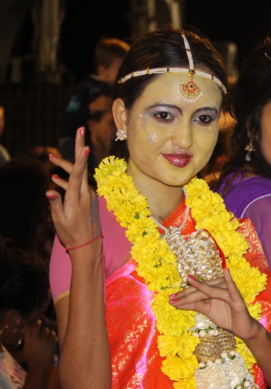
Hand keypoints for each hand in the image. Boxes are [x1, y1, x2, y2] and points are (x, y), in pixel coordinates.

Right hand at [23, 319, 56, 371]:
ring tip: (45, 332)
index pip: (27, 328)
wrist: (39, 366)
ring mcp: (44, 341)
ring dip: (46, 330)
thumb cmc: (32, 359)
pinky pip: (52, 335)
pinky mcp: (51, 344)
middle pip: (36, 326)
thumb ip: (29, 341)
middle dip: (38, 322)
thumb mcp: (26, 350)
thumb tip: (29, 334)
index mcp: (28, 341)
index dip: (29, 325)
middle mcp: (35, 339)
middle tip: (39, 321)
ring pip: (45, 330)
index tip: (31, 323)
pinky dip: (52, 334)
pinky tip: (51, 335)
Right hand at [46, 127, 101, 249]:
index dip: (81, 158)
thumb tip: (49, 190)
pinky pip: (77, 185)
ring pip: (77, 176)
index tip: (85, 145)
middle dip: (79, 147)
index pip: (79, 173)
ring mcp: (88, 195)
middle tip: (81, 129)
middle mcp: (86, 193)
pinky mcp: (88, 199)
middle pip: (81, 166)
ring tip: (50, 158)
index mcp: (78, 197)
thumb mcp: (59, 220)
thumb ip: (55, 203)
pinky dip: (66, 181)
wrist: (88, 245)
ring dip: (65, 167)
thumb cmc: (71, 233)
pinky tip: (56, 179)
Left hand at [169, 270, 261, 339]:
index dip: (184, 293)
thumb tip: (178, 303)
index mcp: (215, 288)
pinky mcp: (237, 299)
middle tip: (172, 299)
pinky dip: (230, 280)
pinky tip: (226, 272)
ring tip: (182, 295)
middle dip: (186, 294)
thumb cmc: (226, 316)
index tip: (171, 298)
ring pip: (211, 291)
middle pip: (202, 289)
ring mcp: (229, 291)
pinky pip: (232, 289)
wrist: (241, 328)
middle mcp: (221, 286)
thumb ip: (195, 305)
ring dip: (197, 291)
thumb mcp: (207, 310)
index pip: (197, 289)